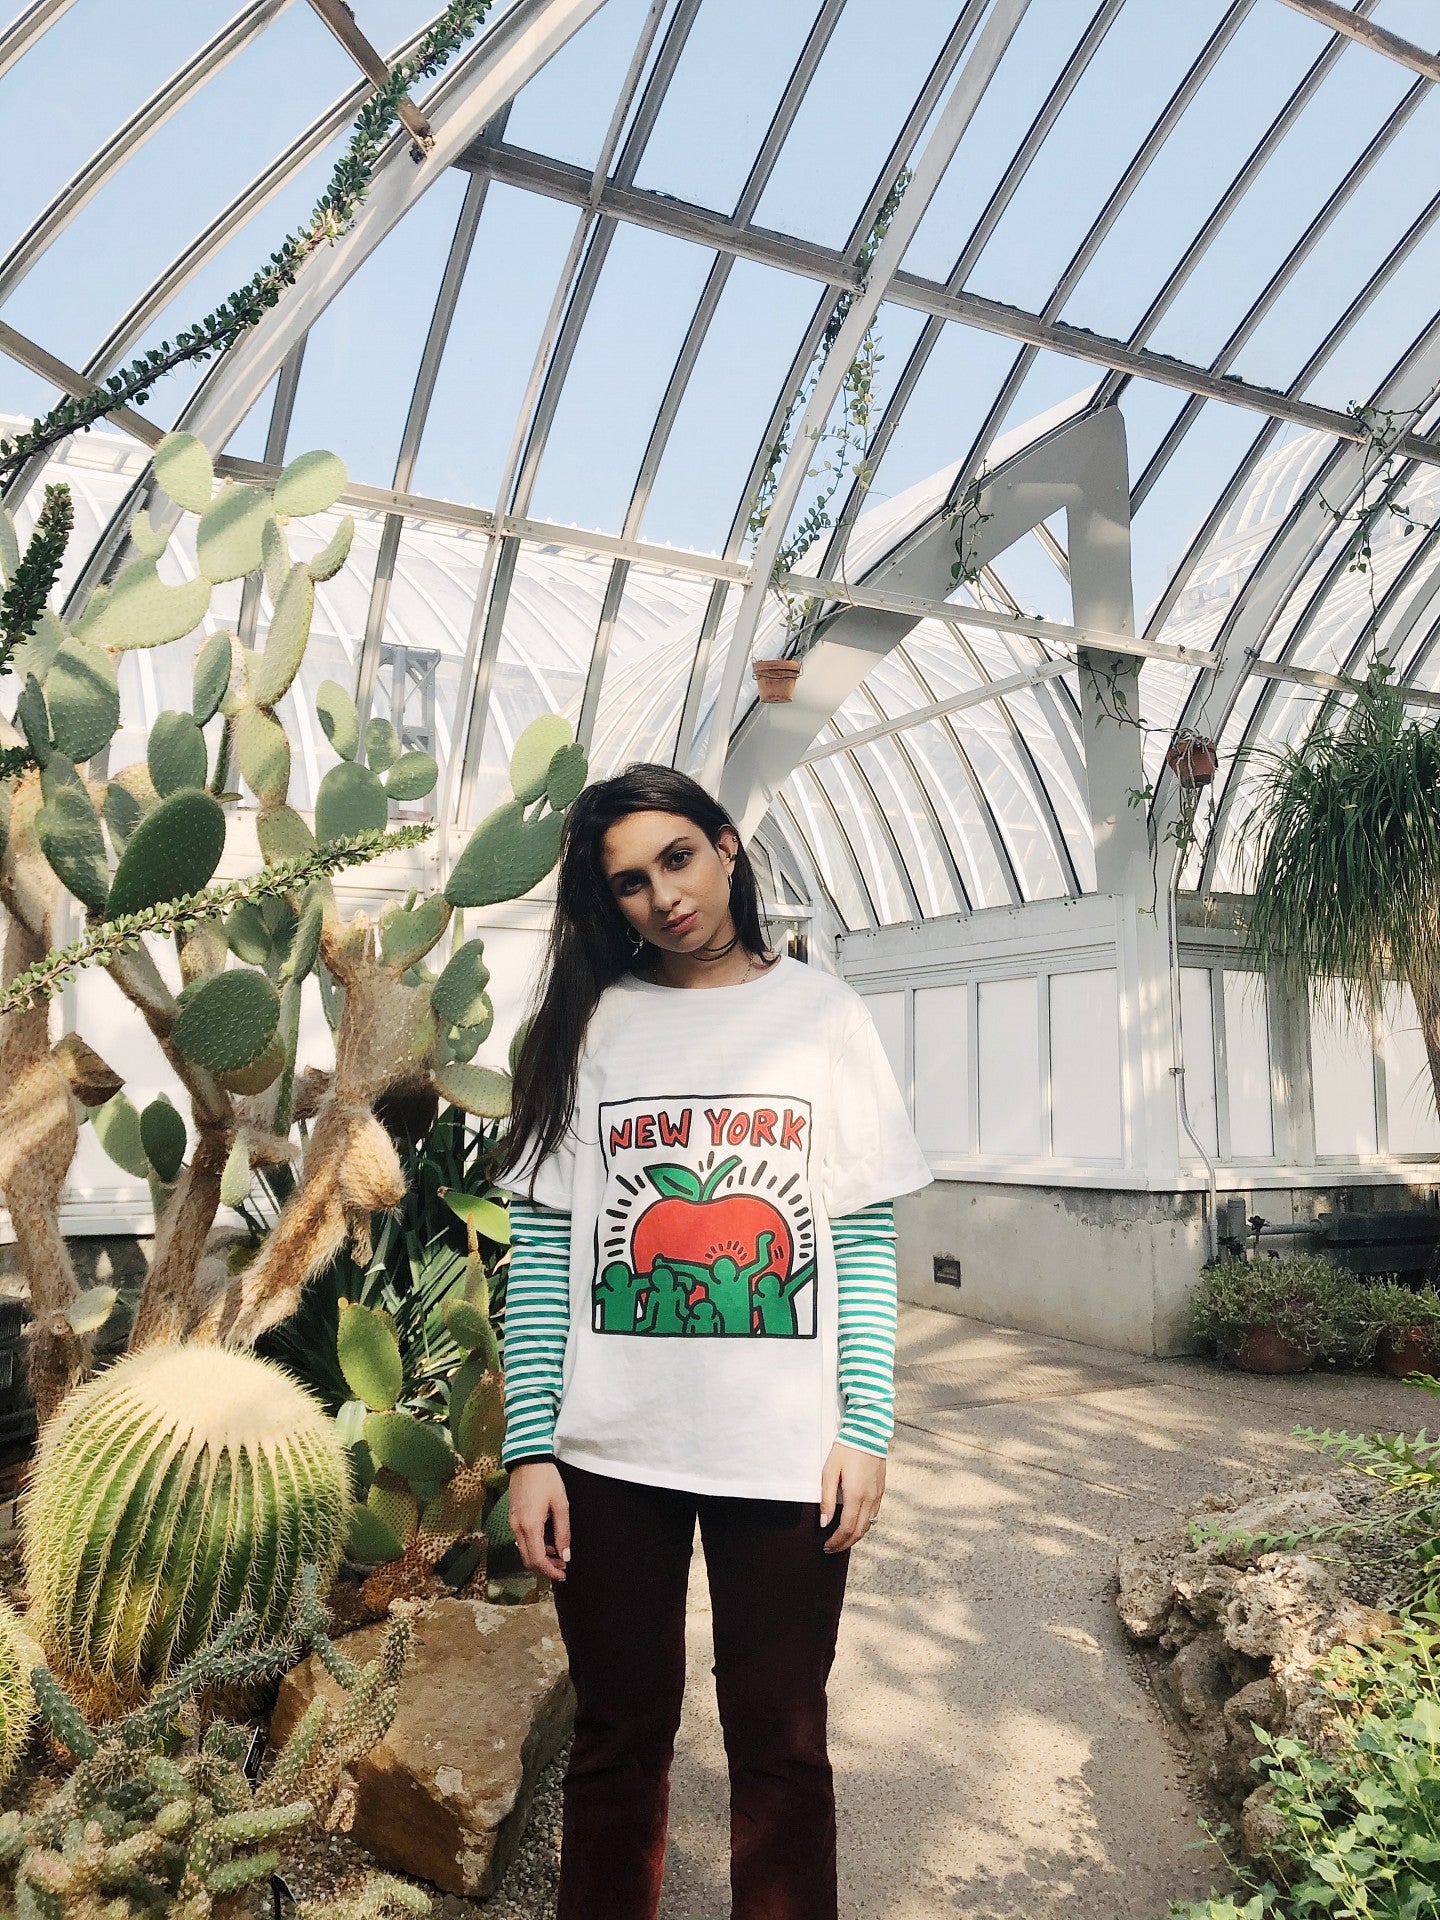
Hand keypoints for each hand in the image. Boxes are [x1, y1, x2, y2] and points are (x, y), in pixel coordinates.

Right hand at [509, 1461, 570, 1580]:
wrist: (527, 1459)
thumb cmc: (546, 1479)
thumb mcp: (561, 1504)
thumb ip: (563, 1532)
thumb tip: (565, 1555)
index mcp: (530, 1526)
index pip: (537, 1560)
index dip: (550, 1571)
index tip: (563, 1575)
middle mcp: (517, 1528)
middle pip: (528, 1560)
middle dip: (545, 1568)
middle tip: (563, 1567)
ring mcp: (513, 1523)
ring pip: (524, 1551)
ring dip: (540, 1558)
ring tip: (559, 1554)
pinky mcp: (513, 1518)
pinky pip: (522, 1540)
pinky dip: (534, 1547)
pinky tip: (548, 1541)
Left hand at [820, 1442, 884, 1552]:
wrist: (868, 1433)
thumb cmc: (845, 1450)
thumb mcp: (829, 1472)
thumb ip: (826, 1499)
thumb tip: (824, 1523)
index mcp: (856, 1496)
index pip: (846, 1529)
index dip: (836, 1542)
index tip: (826, 1546)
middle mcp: (870, 1499)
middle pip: (859, 1532)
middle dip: (845, 1544)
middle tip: (831, 1549)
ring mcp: (878, 1495)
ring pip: (868, 1525)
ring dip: (854, 1536)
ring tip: (841, 1539)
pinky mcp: (881, 1490)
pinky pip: (873, 1514)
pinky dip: (863, 1525)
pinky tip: (853, 1523)